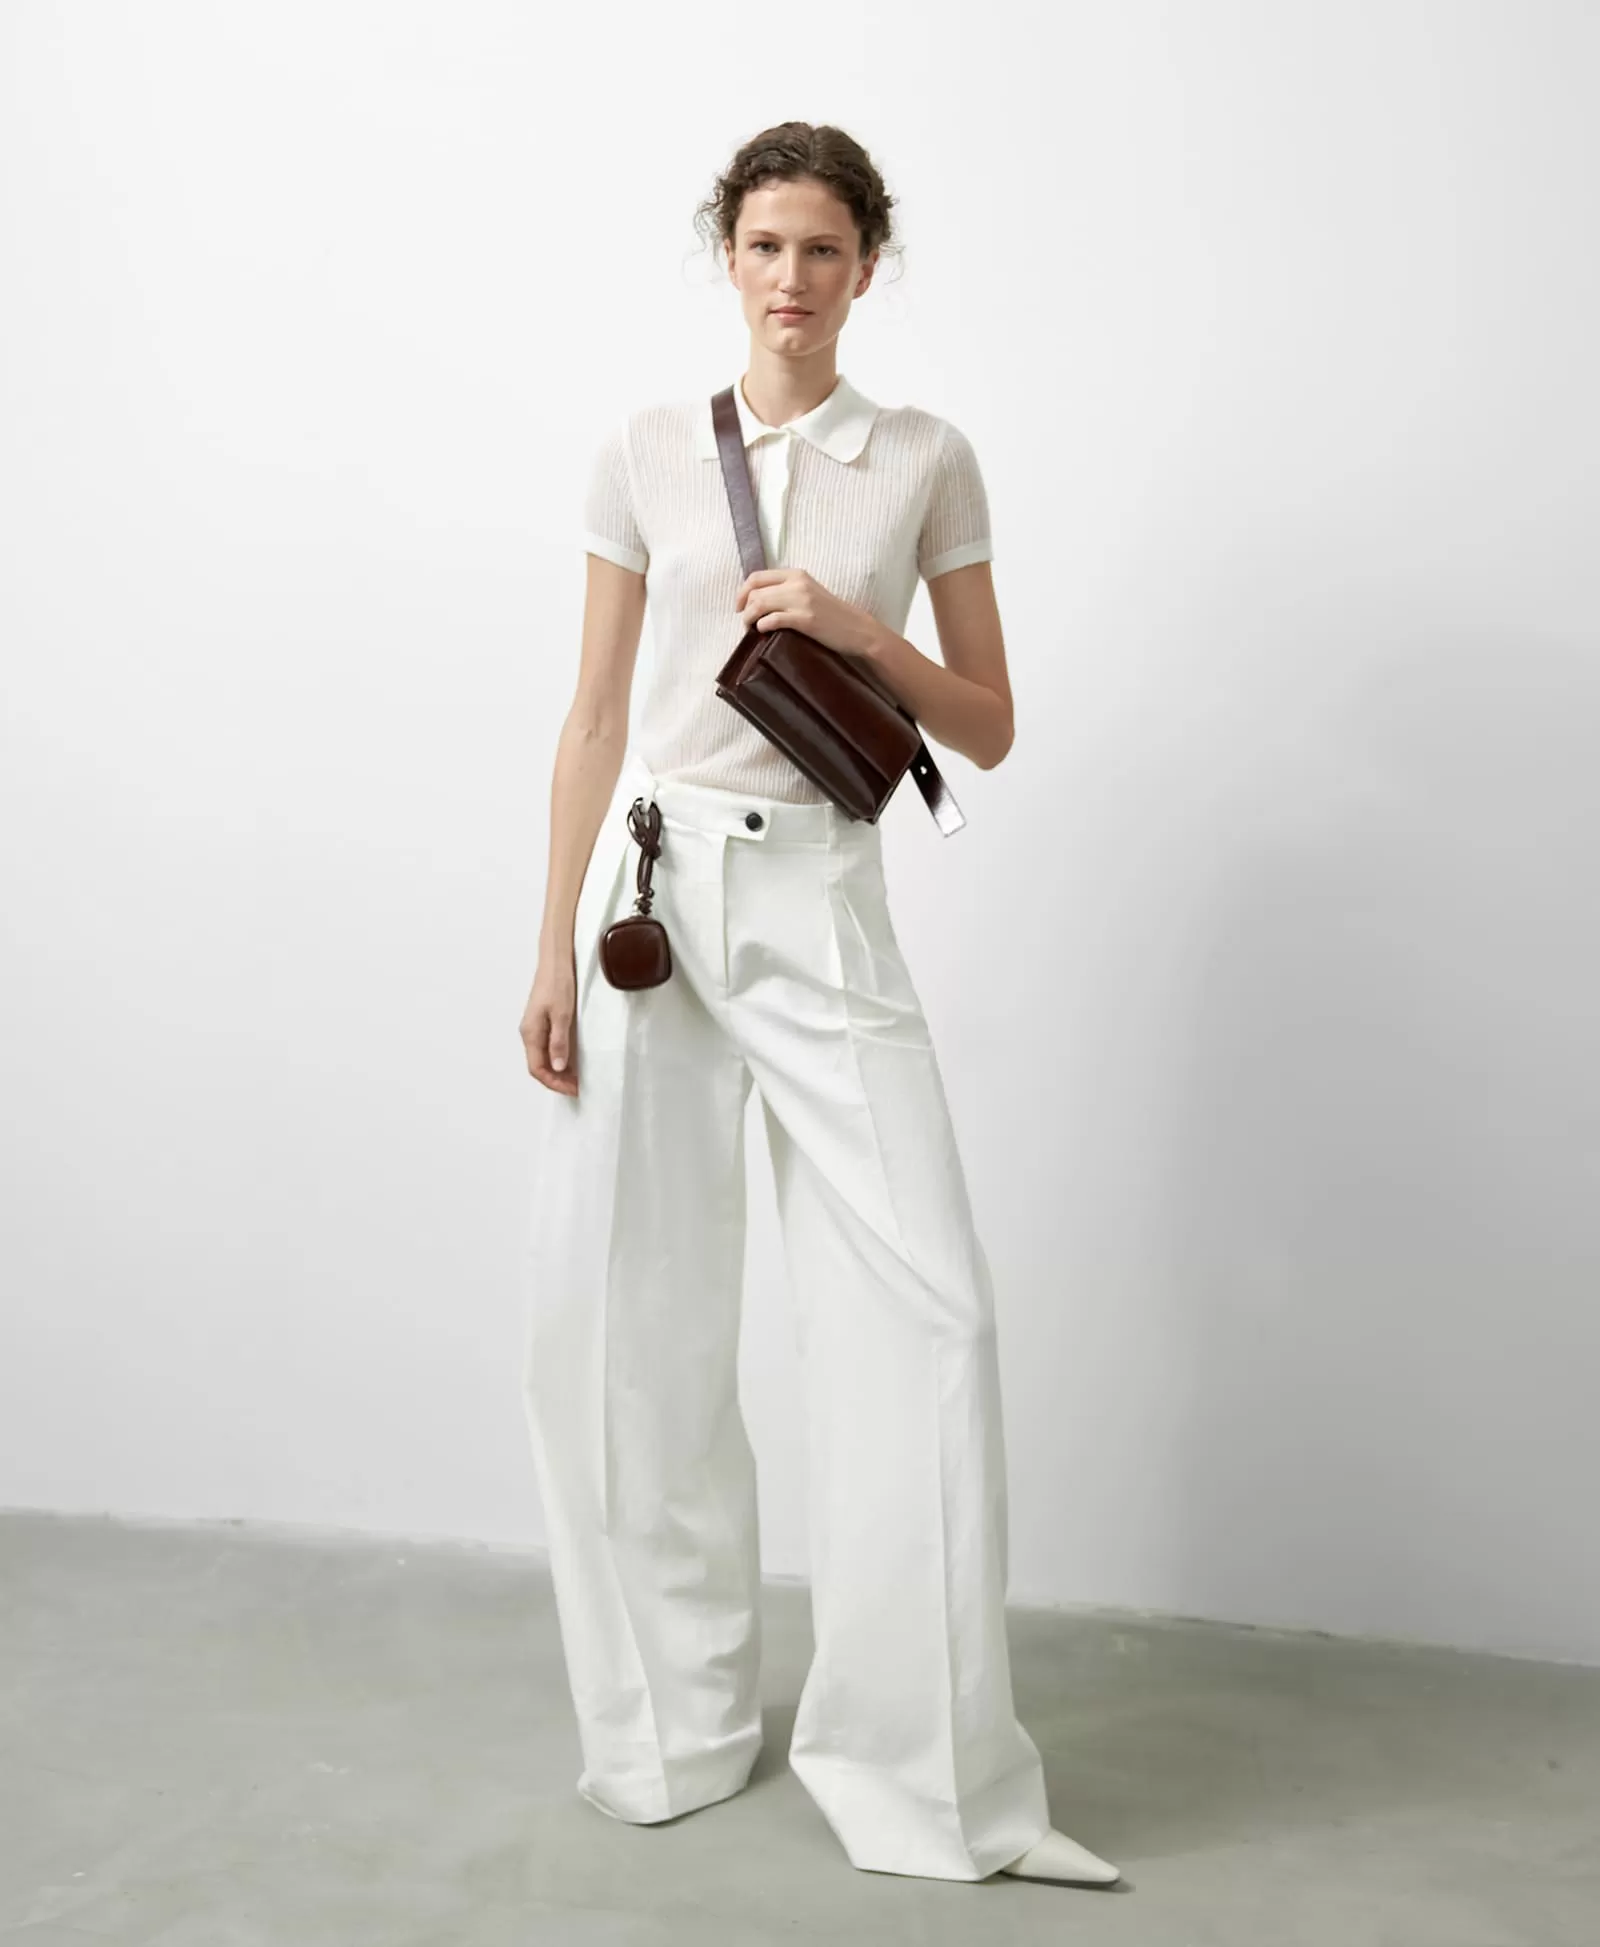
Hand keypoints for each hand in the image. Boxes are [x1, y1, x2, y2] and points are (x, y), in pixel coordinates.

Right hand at [519, 946, 579, 1096]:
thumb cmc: (558, 983)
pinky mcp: (542, 1021)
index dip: (554, 1083)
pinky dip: (558, 1058)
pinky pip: (547, 1047)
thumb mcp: (562, 1014)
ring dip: (558, 1071)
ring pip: (543, 1058)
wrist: (555, 960)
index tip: (573, 1089)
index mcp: (531, 1033)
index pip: (537, 1069)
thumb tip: (558, 1067)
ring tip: (577, 1078)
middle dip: (557, 1080)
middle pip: (538, 1066)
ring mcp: (535, 1027)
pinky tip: (572, 1059)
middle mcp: (529, 1033)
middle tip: (578, 1087)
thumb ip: (559, 1042)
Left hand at [735, 569, 879, 658]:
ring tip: (751, 629)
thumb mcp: (809, 592)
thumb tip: (759, 600)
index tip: (739, 606)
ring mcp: (801, 601)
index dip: (742, 592)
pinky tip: (763, 632)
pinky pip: (772, 620)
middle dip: (743, 608)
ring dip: (749, 619)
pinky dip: (762, 627)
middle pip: (754, 591)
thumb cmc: (831, 615)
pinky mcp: (805, 619)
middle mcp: (797, 583)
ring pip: (759, 604)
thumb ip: (787, 591)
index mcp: (796, 574)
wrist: (856, 629)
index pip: (757, 577)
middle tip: (744, 622)